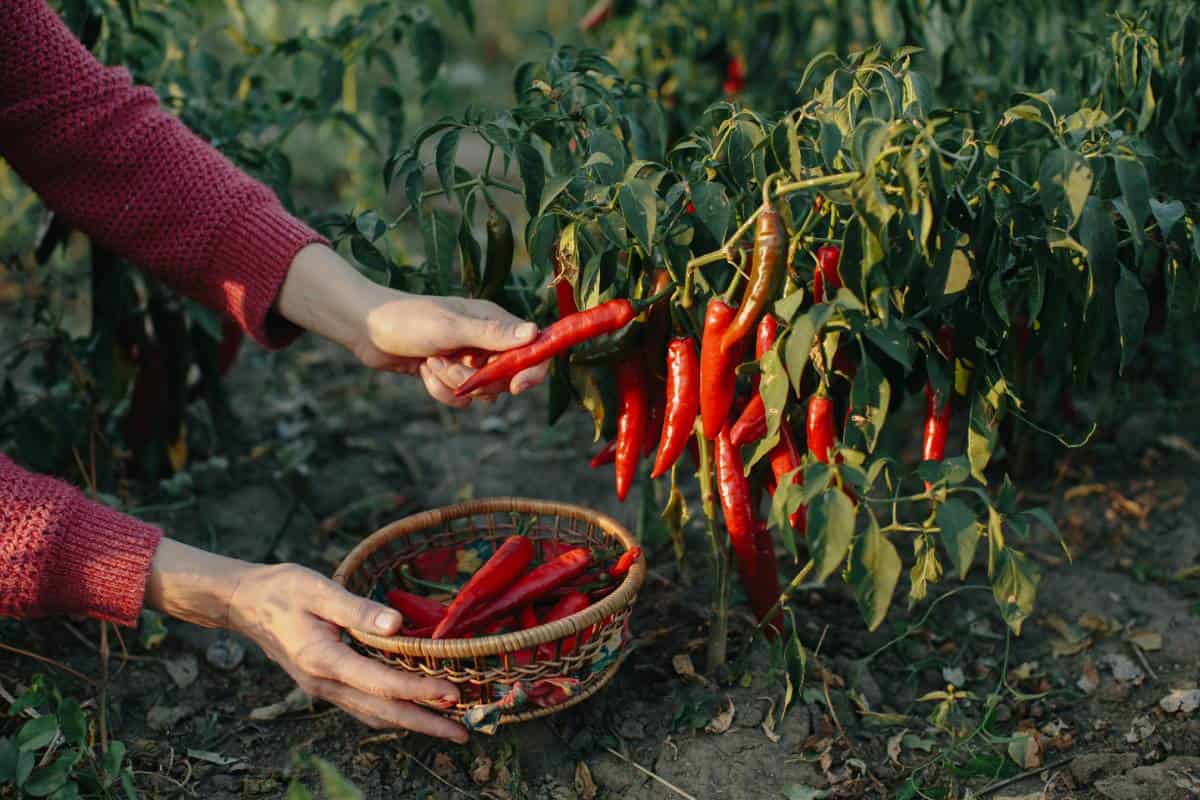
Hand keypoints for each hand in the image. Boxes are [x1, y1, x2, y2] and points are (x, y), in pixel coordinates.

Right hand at [145, 539, 467, 741]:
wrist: (244, 603)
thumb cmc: (283, 590)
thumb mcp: (320, 590)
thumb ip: (358, 610)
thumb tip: (397, 624)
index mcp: (324, 659)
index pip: (381, 682)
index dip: (419, 691)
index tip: (453, 694)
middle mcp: (324, 683)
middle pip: (382, 711)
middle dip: (425, 723)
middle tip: (464, 732)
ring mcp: (323, 688)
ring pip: (374, 714)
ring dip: (412, 723)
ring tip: (448, 728)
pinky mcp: (325, 684)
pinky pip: (363, 706)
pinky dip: (392, 713)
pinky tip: (412, 713)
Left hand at [355, 293, 548, 406]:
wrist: (366, 329)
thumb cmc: (408, 319)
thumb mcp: (451, 327)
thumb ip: (492, 334)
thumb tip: (535, 332)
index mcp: (493, 322)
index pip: (531, 349)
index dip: (531, 369)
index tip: (517, 385)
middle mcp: (485, 342)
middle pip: (506, 378)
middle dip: (477, 380)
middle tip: (452, 364)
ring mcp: (468, 360)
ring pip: (481, 392)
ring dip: (453, 384)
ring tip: (431, 362)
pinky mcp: (450, 375)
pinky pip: (459, 398)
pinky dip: (440, 390)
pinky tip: (423, 371)